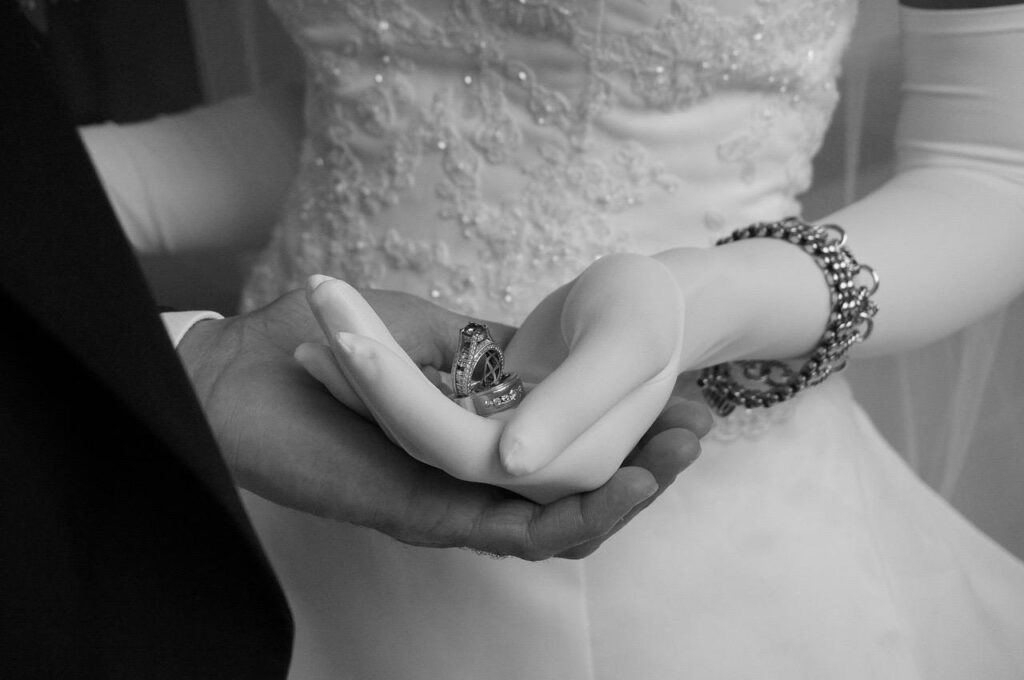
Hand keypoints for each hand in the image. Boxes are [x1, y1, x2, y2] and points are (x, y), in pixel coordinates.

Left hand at [176, 284, 707, 558]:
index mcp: (480, 433)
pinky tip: (622, 484)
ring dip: (625, 494)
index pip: (571, 449)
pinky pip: (511, 529)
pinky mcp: (428, 515)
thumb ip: (488, 350)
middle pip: (580, 493)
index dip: (632, 431)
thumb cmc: (334, 338)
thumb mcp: (436, 332)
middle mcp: (475, 477)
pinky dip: (572, 514)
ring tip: (679, 456)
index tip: (688, 396)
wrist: (244, 367)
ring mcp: (455, 501)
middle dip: (648, 465)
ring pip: (561, 522)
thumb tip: (535, 353)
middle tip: (701, 429)